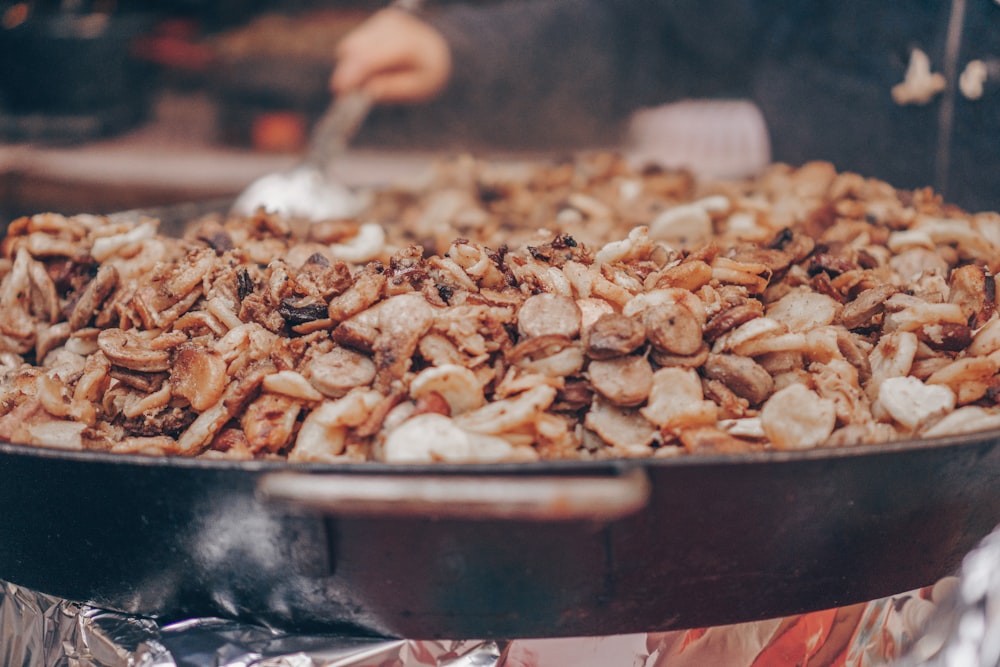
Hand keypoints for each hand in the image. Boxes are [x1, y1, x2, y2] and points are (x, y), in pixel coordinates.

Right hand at [331, 8, 451, 103]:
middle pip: (354, 48)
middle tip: (347, 95)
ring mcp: (382, 21)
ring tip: (368, 82)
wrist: (440, 46)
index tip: (339, 90)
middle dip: (346, 71)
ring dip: (351, 66)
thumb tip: (366, 91)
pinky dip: (357, 59)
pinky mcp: (376, 22)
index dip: (351, 73)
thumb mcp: (420, 87)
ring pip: (351, 45)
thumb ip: (394, 89)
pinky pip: (356, 42)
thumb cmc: (430, 71)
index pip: (370, 58)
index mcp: (406, 44)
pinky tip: (372, 69)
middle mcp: (392, 27)